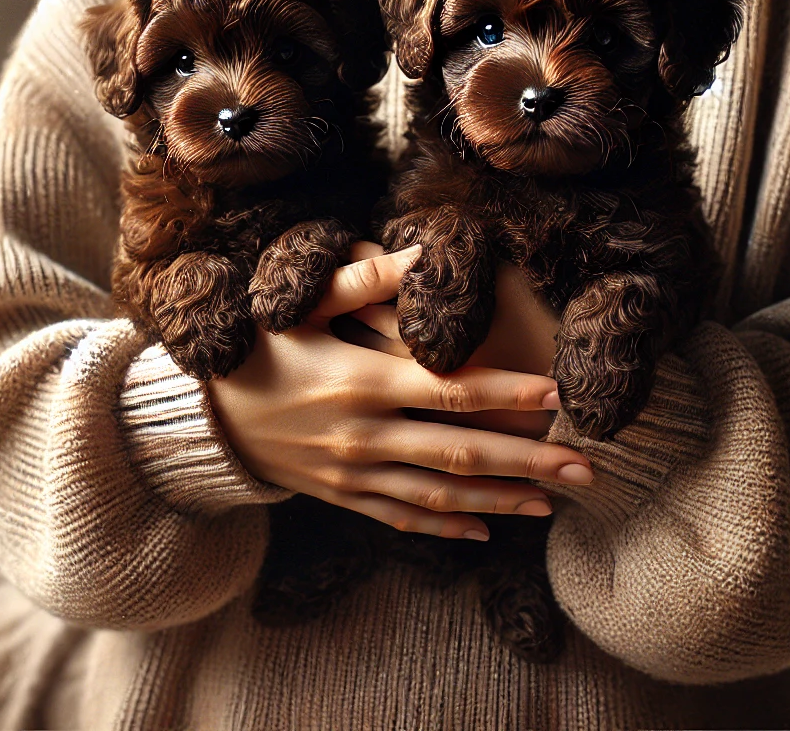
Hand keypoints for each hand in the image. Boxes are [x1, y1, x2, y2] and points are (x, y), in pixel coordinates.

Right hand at [210, 243, 592, 539]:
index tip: (561, 396)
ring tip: (554, 503)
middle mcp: (362, 435)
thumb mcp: (301, 305)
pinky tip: (490, 530)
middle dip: (528, 461)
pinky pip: (403, 517)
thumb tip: (423, 258)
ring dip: (501, 499)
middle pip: (460, 451)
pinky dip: (448, 526)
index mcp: (360, 382)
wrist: (203, 417)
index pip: (450, 391)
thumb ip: (363, 280)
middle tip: (586, 471)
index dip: (508, 394)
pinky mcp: (344, 496)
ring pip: (441, 493)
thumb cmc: (259, 347)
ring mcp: (353, 474)